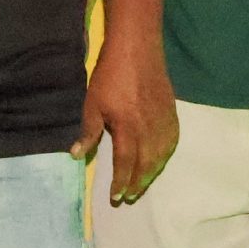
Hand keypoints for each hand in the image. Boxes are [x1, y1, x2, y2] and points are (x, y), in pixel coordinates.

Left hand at [71, 39, 177, 204]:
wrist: (137, 50)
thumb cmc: (109, 76)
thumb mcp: (92, 104)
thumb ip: (88, 132)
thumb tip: (76, 155)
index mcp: (128, 129)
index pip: (125, 164)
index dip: (121, 182)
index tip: (116, 197)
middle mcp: (150, 130)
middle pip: (146, 165)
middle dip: (137, 184)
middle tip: (129, 197)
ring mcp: (164, 122)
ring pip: (161, 157)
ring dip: (151, 174)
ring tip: (141, 185)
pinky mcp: (172, 114)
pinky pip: (171, 143)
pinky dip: (165, 157)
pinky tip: (158, 162)